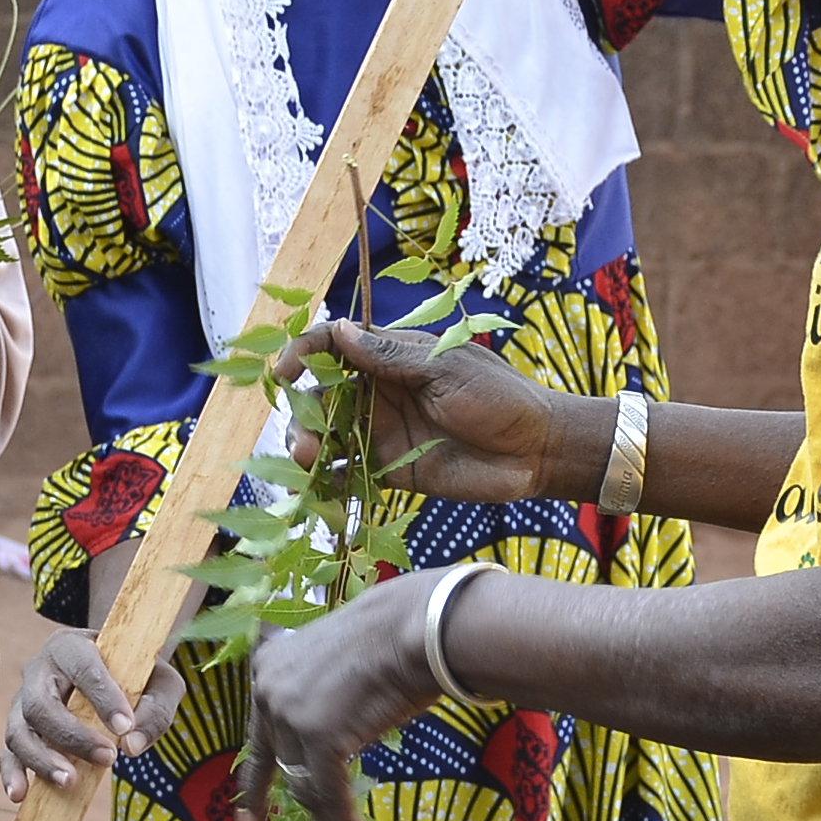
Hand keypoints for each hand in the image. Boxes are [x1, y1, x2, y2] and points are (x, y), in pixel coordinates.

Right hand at [0, 630, 187, 802]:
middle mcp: (38, 670)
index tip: (124, 726)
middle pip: (41, 704)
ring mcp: (23, 701)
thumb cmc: (137, 676)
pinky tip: (21, 795)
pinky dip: (12, 773)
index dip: (103, 697)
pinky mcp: (19, 730)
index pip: (83, 668)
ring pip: (19, 731)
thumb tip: (131, 746)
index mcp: (71, 646)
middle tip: (109, 759)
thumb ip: (156, 709)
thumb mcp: (160, 683)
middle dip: (72, 736)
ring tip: (71, 782)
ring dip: (42, 760)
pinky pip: (7, 752)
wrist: (112, 674)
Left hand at [241, 580, 433, 820]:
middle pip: (279, 761)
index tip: (247, 808)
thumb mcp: (334, 659)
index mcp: (268, 668)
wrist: (412, 626)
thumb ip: (318, 693)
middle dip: (275, 799)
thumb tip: (330, 736)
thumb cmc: (388, 637)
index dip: (254, 774)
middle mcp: (269, 692)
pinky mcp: (321, 737)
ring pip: (304, 784)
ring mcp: (292, 715)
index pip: (257, 732)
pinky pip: (329, 795)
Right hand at [288, 321, 596, 504]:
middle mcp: (378, 392)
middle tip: (302, 432)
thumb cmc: (498, 397)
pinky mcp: (389, 470)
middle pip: (321, 394)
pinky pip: (347, 475)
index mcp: (390, 357)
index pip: (333, 345)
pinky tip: (317, 489)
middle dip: (302, 410)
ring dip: (308, 444)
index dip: (303, 353)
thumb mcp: (444, 368)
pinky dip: (327, 482)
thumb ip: (389, 356)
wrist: (537, 451)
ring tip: (308, 458)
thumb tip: (340, 330)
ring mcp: (381, 432)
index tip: (284, 373)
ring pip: (327, 435)